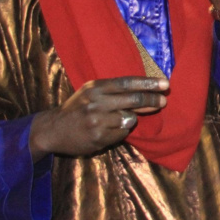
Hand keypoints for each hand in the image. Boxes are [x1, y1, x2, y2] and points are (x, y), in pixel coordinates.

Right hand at [29, 76, 168, 161]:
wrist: (53, 129)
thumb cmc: (78, 108)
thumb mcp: (90, 92)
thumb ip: (114, 91)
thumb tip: (146, 91)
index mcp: (95, 88)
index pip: (127, 83)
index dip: (148, 83)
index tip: (165, 83)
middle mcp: (96, 103)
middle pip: (133, 100)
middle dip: (152, 100)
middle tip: (164, 101)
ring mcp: (97, 121)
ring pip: (129, 118)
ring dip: (129, 119)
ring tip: (114, 119)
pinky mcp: (98, 137)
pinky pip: (122, 133)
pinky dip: (120, 131)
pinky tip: (107, 130)